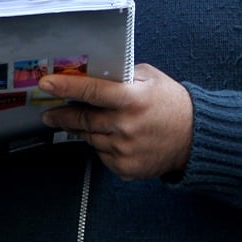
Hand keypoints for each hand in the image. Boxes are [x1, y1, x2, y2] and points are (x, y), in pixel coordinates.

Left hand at [40, 63, 192, 180]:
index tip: (46, 84)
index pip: (91, 91)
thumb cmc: (172, 103)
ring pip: (90, 138)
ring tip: (98, 123)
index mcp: (133, 98)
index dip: (65, 87)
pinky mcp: (125, 167)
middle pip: (82, 119)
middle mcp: (126, 125)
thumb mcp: (151, 78)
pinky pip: (101, 155)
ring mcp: (124, 149)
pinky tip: (117, 138)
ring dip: (87, 130)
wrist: (194, 137)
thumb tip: (92, 74)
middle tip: (49, 113)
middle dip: (62, 115)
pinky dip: (104, 145)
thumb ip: (122, 75)